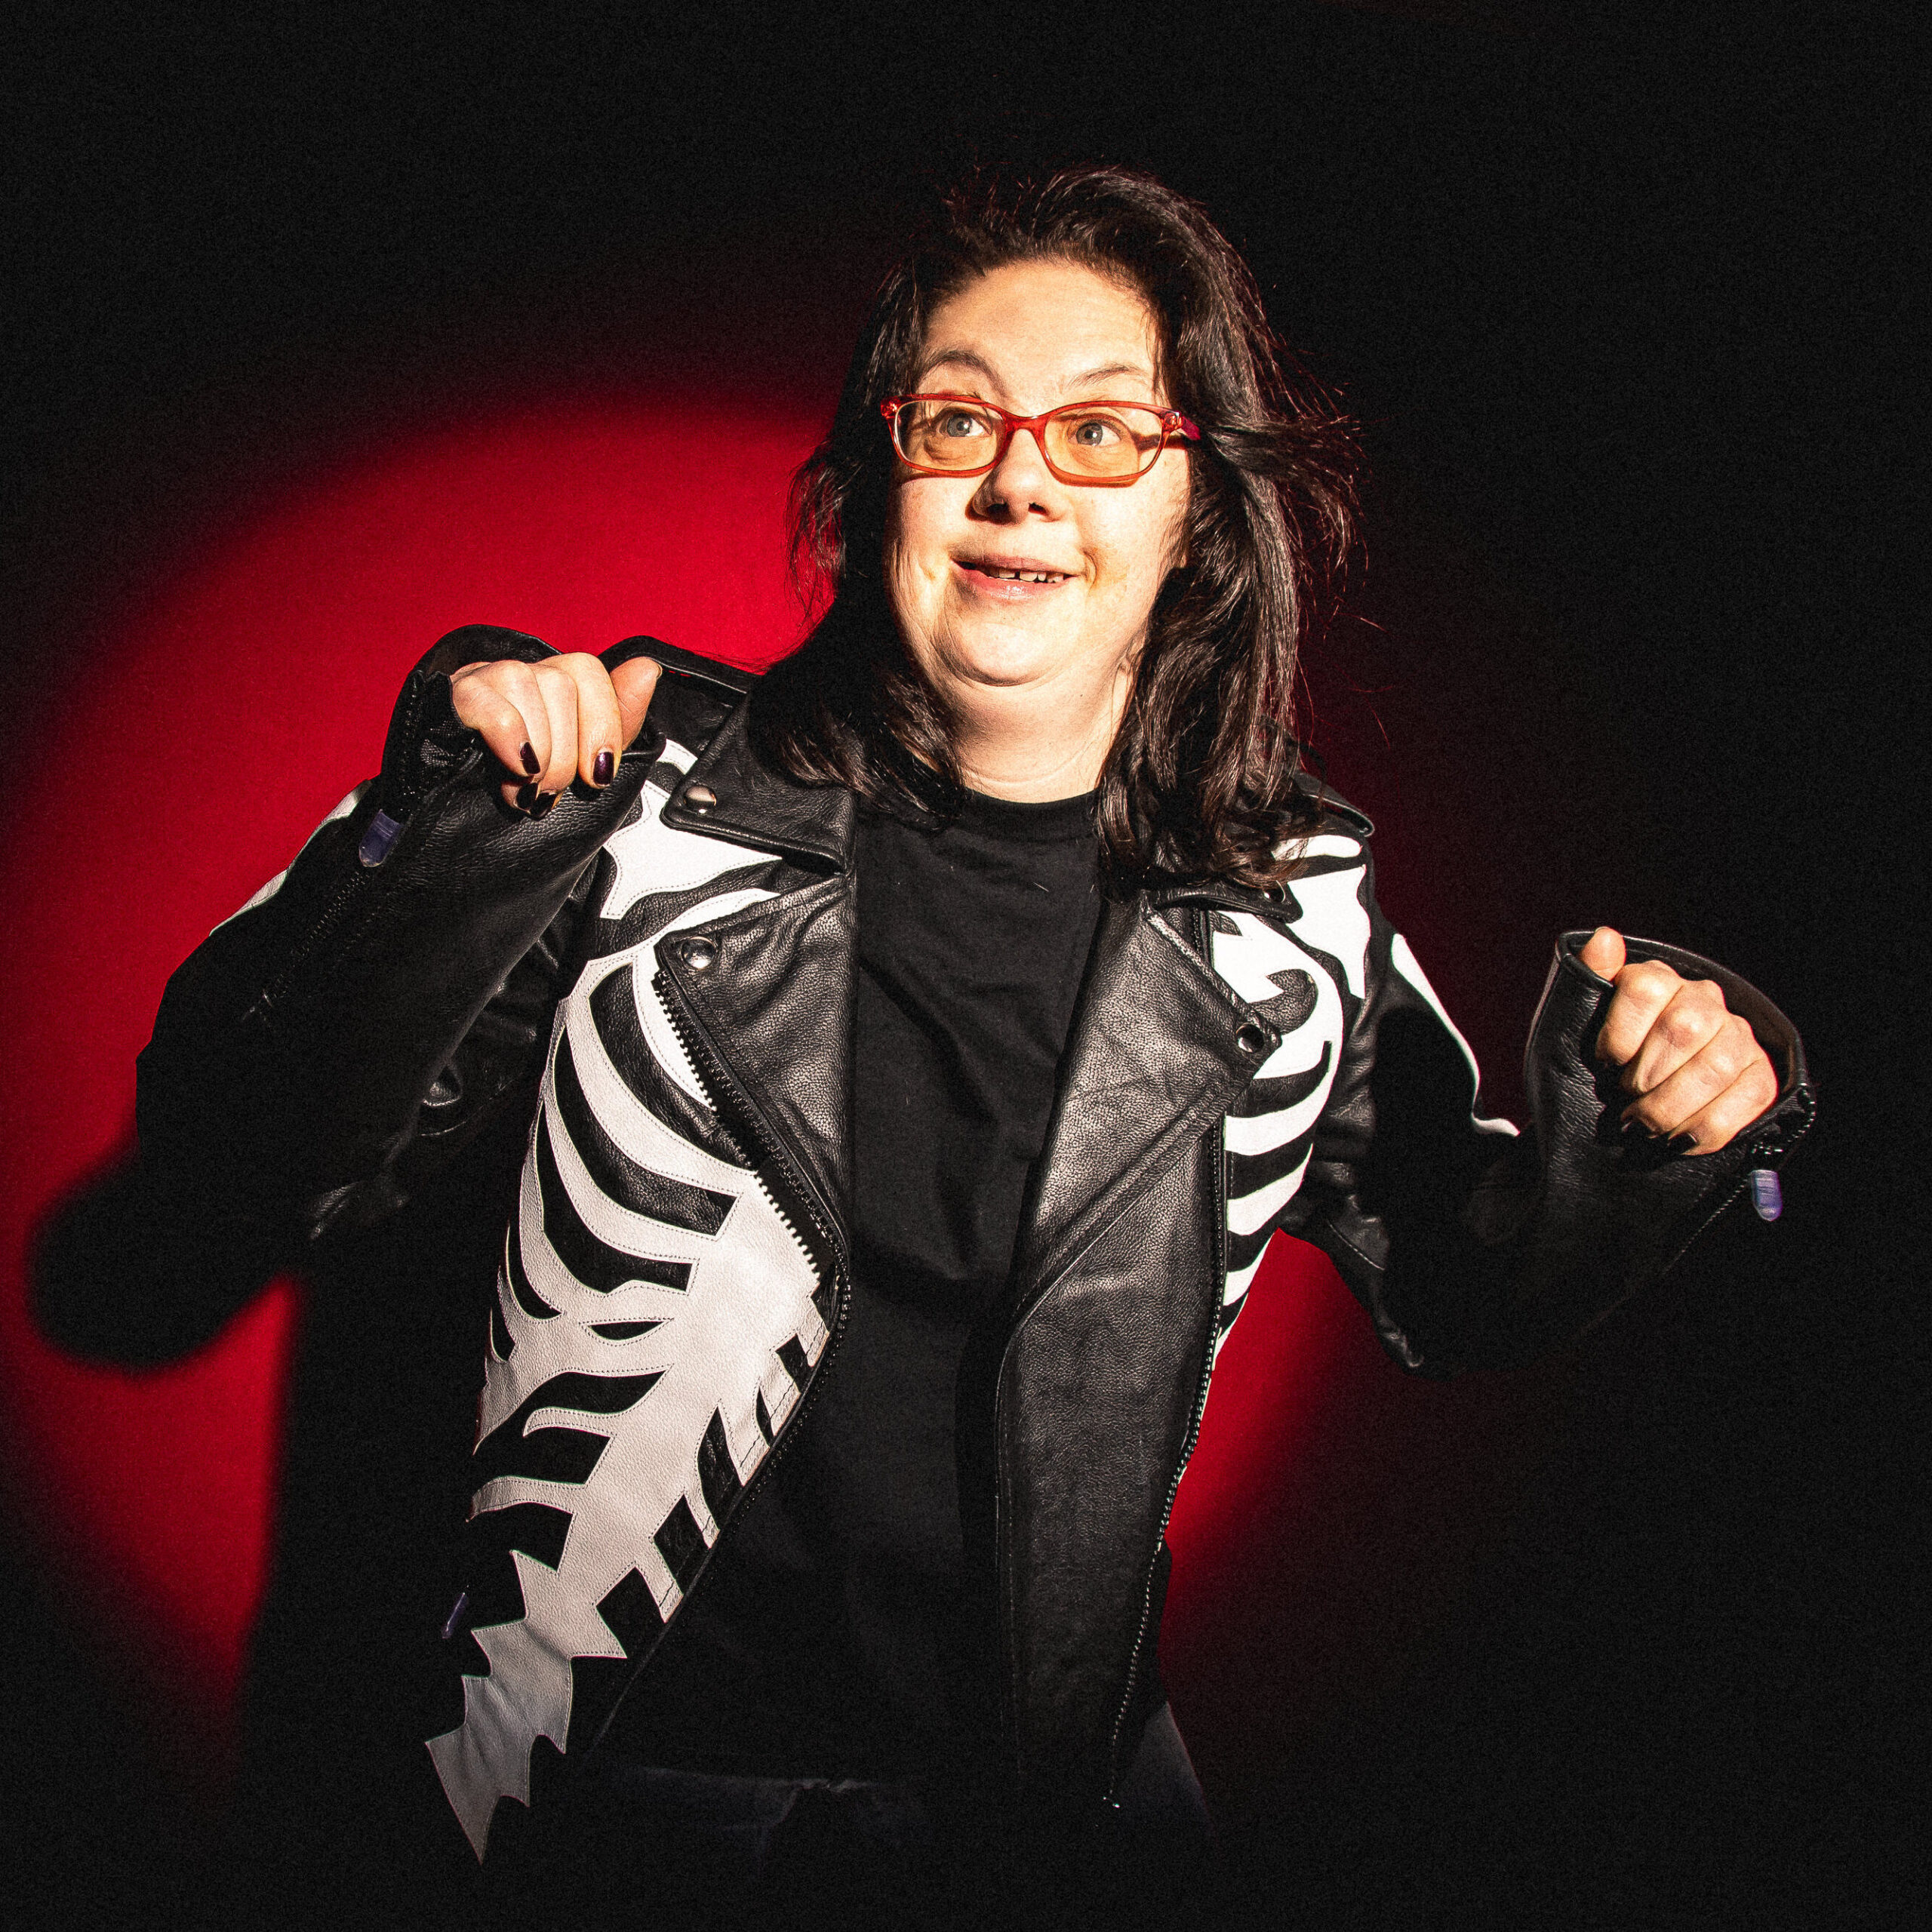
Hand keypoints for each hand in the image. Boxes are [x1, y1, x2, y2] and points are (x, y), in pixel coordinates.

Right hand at [450, 654, 660, 814]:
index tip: (600, 774)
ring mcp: (484, 678)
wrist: (459, 817)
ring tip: (527, 787)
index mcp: (555, 685)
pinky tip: (516, 767)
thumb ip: (620, 719)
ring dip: (538, 750)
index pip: (589, 672)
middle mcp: (522, 674)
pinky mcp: (452, 696)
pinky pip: (487, 700)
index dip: (602, 723)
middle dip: (566, 752)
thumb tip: (648, 669)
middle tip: (552, 790)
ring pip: (527, 683)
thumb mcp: (583, 760)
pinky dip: (510, 736)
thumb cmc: (526, 785)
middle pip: (562, 683)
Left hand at [1580, 927, 1778, 1154]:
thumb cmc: (1600, 1065)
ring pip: (1717, 1066)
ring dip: (1672, 1107)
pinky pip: (1748, 1098)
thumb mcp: (1575, 1025)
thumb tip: (1604, 937)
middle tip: (1625, 1103)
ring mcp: (1737, 1036)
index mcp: (1656, 979)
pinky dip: (1707, 1128)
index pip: (1645, 988)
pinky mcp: (1760, 1074)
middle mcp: (1703, 1000)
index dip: (1619, 1036)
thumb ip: (1586, 981)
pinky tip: (1679, 1138)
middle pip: (1684, 1028)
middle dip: (1646, 1078)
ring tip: (1646, 1126)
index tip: (1603, 1065)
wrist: (1631, 1108)